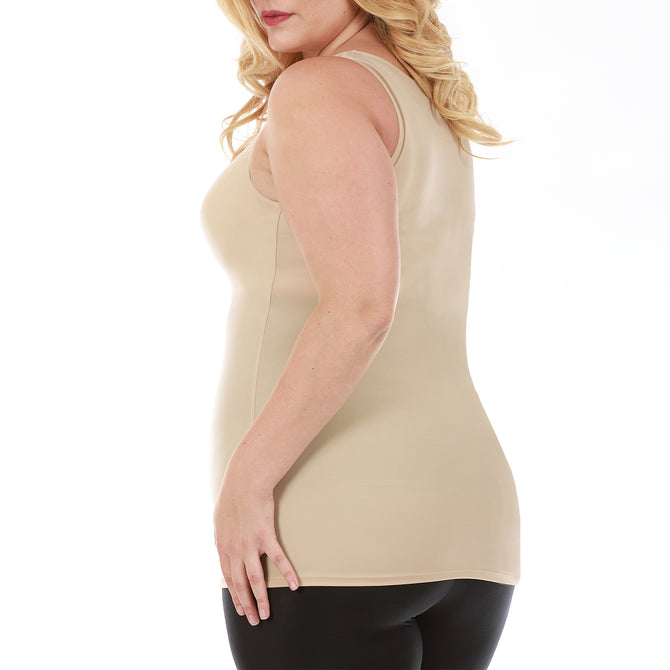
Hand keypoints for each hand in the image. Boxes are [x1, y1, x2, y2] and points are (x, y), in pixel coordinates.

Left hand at [213, 459, 299, 625]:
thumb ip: (223, 534)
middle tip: (253, 620)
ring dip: (261, 599)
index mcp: (223, 546)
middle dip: (246, 605)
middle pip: (240, 584)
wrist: (244, 482)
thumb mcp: (220, 519)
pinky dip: (287, 573)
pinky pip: (278, 559)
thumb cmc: (233, 496)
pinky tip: (294, 584)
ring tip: (266, 614)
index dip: (235, 595)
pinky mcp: (266, 536)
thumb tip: (225, 542)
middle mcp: (234, 549)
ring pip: (255, 579)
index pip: (228, 577)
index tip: (240, 609)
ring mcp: (250, 544)